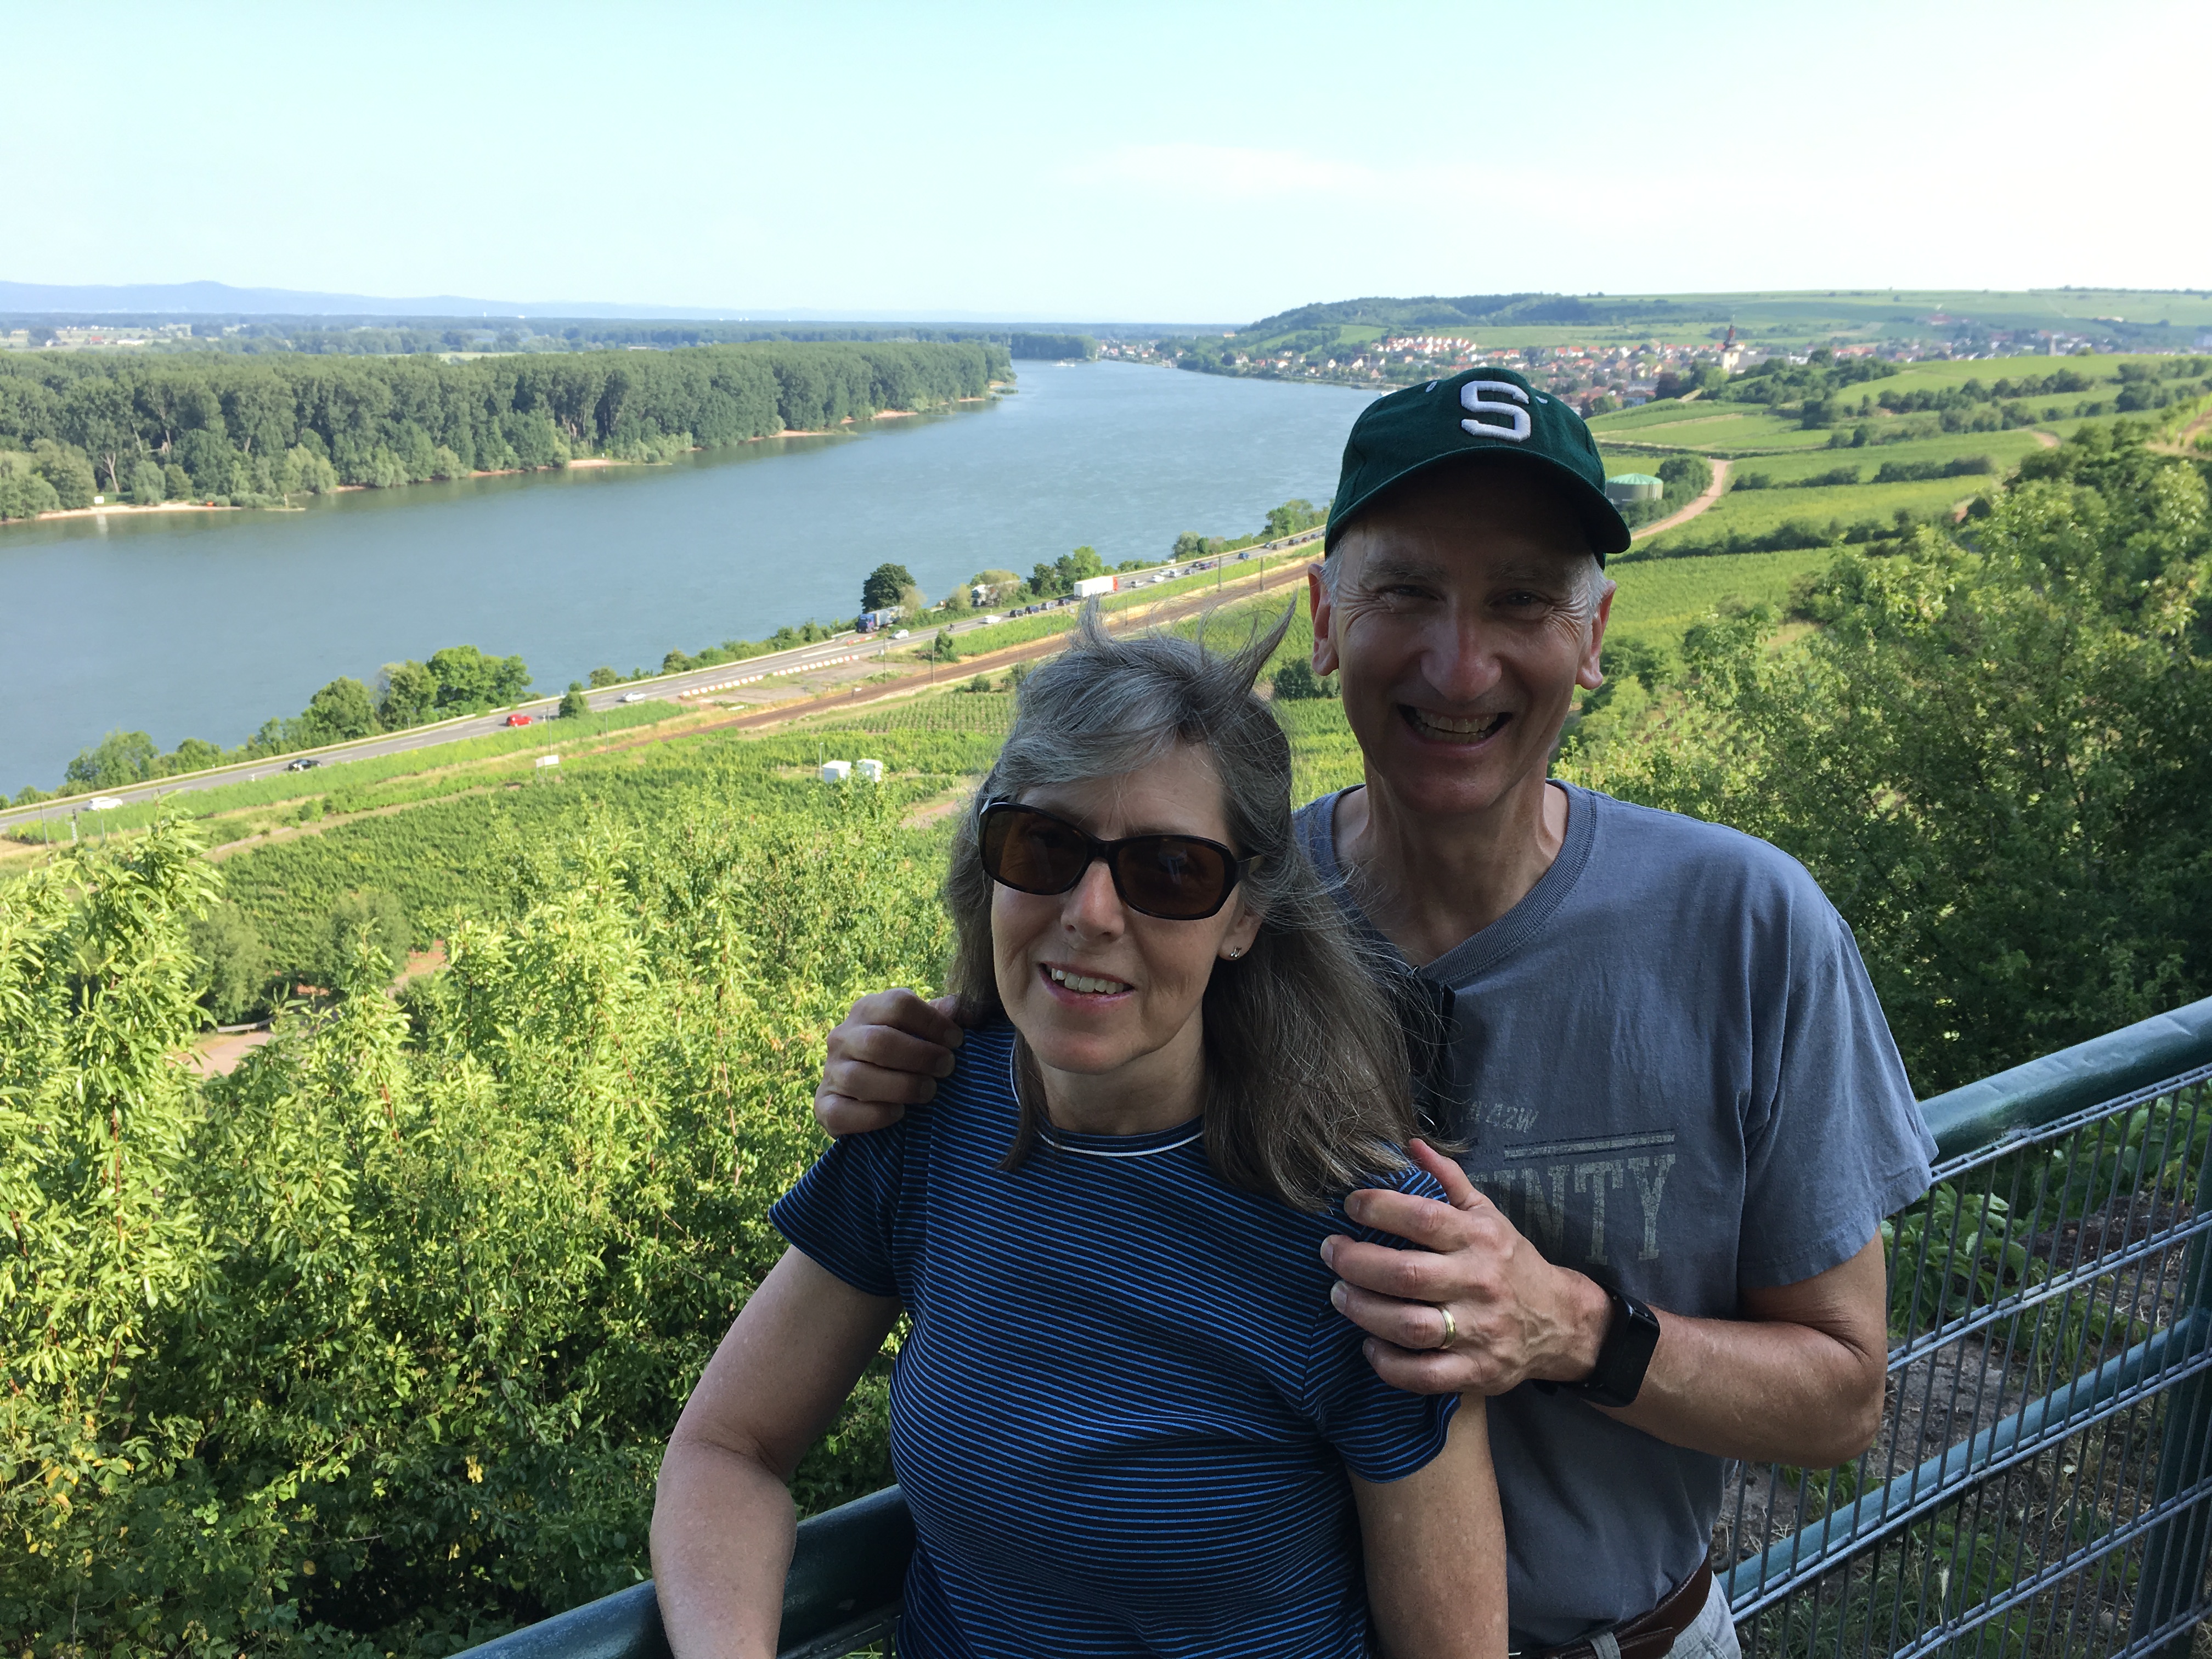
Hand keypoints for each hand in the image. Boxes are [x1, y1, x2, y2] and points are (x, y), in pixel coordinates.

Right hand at [814, 990, 971, 1135]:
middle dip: (920, 1056)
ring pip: (859, 1078)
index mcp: (867, 1010)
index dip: (933, 1022)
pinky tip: (899, 1113)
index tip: (957, 1041)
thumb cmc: (902, 1055)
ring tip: (929, 1092)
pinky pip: (843, 1112)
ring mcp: (830, 1071)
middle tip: (946, 1068)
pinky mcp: (824, 1106)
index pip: (899, 1005)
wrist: (861, 1092)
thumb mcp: (919, 1030)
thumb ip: (939, 1017)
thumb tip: (957, 1005)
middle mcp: (843, 1037)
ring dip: (902, 1087)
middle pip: (879, 1042)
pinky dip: (875, 1115)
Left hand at [1322, 1141, 1609, 1396]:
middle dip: (1356, 1262)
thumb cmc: (1511, 1262)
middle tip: (1331, 1253)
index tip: (1350, 1206)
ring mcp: (1478, 1332)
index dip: (1379, 1209)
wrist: (1562, 1321)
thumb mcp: (1487, 1214)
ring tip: (1340, 1294)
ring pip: (1409, 1325)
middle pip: (1406, 1275)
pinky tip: (1370, 1344)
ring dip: (1364, 1310)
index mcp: (1480, 1239)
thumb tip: (1412, 1145)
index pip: (1423, 1218)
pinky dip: (1388, 1362)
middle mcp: (1479, 1283)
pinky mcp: (1476, 1372)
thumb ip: (1449, 1179)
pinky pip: (1423, 1374)